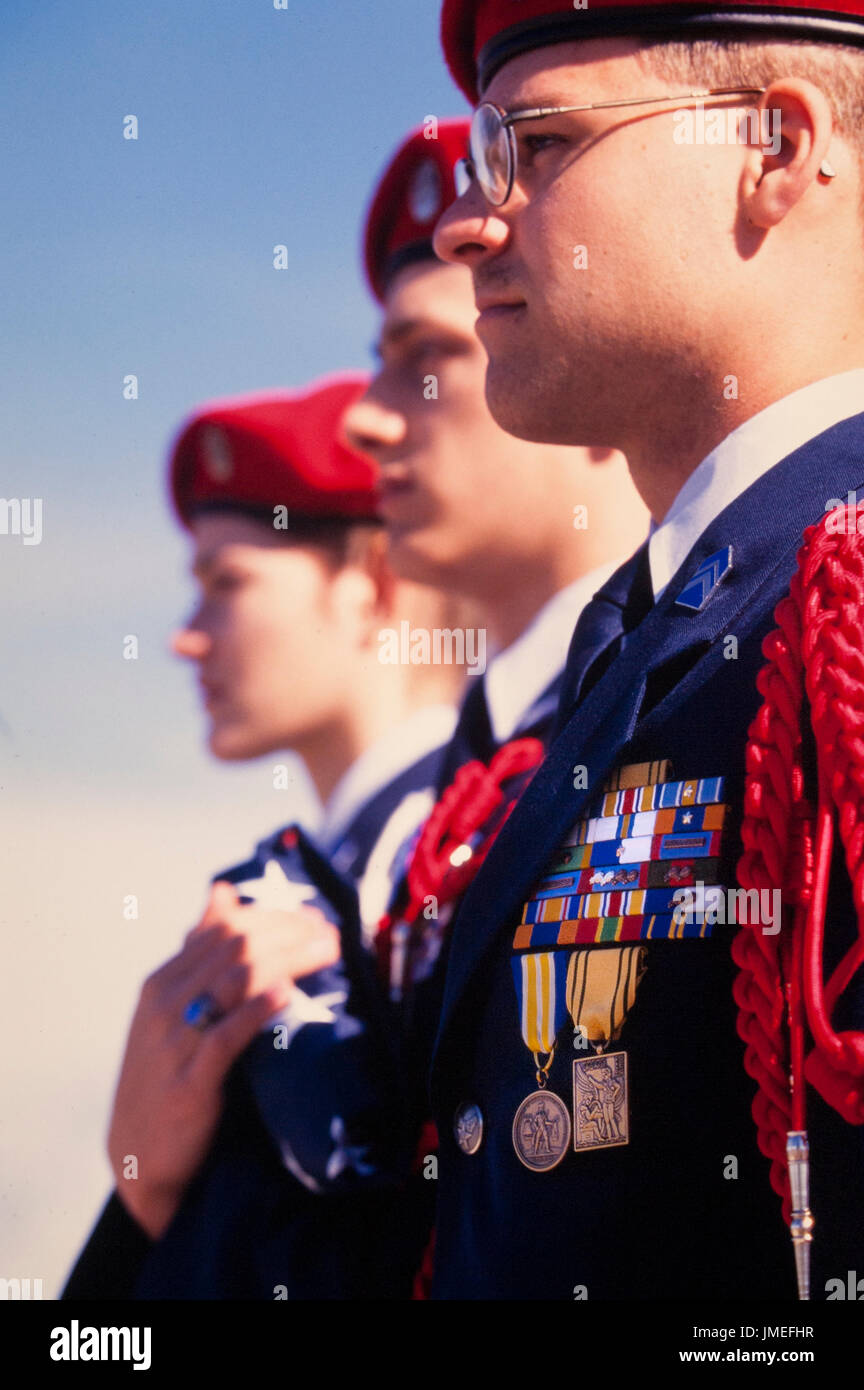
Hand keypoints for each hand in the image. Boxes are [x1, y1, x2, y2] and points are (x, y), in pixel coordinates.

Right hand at [108, 882, 339, 1238]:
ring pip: (236, 980)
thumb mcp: (173, 1010)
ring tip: (327, 950)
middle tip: (331, 932)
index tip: (315, 918)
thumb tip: (222, 891)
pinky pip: (226, 1037)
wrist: (140, 1155)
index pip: (224, 929)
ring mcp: (175, 1043)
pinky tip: (286, 993)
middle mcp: (165, 1004)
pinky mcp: (190, 1084)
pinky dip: (257, 1009)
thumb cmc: (167, 1074)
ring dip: (289, 958)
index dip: (275, 917)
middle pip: (236, 947)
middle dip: (290, 932)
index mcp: (162, 982)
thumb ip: (200, 954)